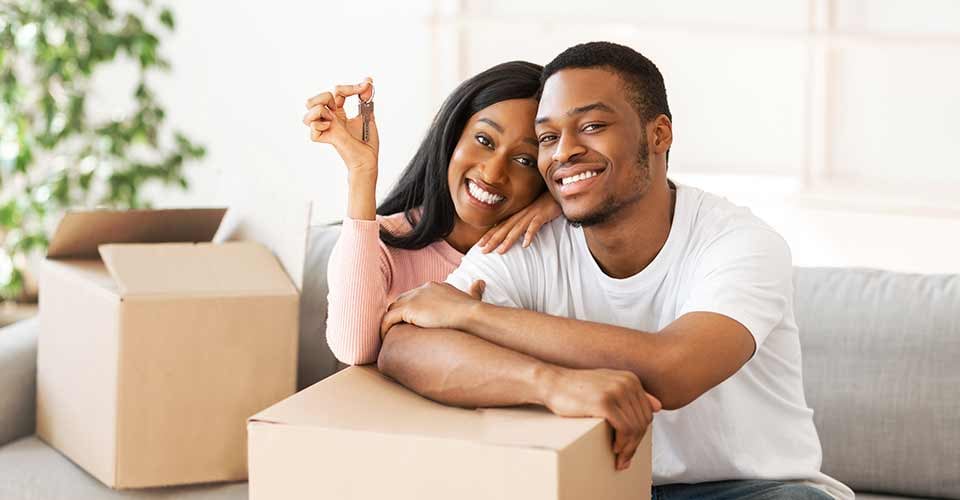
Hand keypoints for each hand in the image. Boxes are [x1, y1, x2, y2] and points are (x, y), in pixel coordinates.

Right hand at [303, 78, 378, 173]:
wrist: (368, 159)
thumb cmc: (366, 143)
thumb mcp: (367, 115)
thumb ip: (365, 99)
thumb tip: (368, 81)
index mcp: (338, 113)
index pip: (337, 92)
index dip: (350, 87)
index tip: (366, 85)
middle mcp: (330, 119)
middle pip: (314, 99)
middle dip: (325, 96)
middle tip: (338, 106)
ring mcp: (326, 128)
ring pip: (309, 110)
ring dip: (320, 109)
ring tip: (332, 119)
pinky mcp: (326, 138)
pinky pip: (313, 127)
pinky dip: (321, 124)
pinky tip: (331, 128)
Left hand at [380, 280, 485, 338]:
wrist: (471, 315)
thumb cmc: (474, 311)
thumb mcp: (473, 297)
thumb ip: (474, 291)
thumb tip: (481, 282)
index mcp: (434, 287)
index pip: (415, 296)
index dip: (411, 309)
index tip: (410, 323)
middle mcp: (422, 289)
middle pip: (402, 300)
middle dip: (397, 314)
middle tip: (395, 330)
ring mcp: (415, 297)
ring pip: (392, 308)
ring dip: (389, 321)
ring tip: (389, 336)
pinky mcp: (409, 309)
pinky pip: (388, 318)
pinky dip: (385, 327)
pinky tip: (386, 339)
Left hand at [478, 190, 561, 253]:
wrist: (556, 193)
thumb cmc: (543, 204)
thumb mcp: (529, 213)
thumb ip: (520, 222)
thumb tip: (511, 233)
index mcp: (516, 214)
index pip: (499, 226)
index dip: (489, 236)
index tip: (479, 246)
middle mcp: (520, 214)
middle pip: (504, 229)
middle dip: (493, 240)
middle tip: (483, 251)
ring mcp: (531, 214)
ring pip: (517, 229)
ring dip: (508, 240)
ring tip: (500, 251)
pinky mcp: (542, 215)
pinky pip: (535, 225)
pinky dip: (530, 234)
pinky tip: (526, 244)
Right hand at [541, 367, 661, 470]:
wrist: (552, 382)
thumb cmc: (576, 388)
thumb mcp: (607, 385)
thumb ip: (632, 393)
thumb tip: (658, 406)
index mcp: (630, 379)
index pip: (646, 413)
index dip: (640, 434)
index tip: (630, 447)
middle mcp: (627, 383)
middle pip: (643, 422)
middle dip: (635, 444)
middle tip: (625, 458)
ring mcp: (617, 391)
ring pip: (635, 428)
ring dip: (629, 448)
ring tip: (619, 458)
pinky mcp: (605, 402)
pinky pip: (625, 429)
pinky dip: (623, 443)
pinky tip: (614, 448)